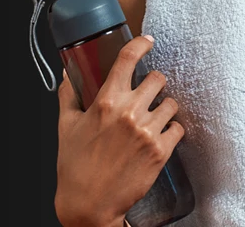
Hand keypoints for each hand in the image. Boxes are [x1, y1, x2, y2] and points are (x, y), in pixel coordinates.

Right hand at [53, 35, 184, 226]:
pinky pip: (178, 128)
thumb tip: (67, 77)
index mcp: (105, 102)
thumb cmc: (75, 167)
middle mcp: (129, 112)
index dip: (141, 45)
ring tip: (153, 119)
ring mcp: (147, 131)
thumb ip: (69, 97)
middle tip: (147, 95)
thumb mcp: (66, 127)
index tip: (147, 41)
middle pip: (158, 79)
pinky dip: (172, 130)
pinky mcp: (160, 151)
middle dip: (154, 85)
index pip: (127, 60)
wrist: (89, 203)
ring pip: (171, 103)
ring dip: (164, 108)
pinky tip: (160, 136)